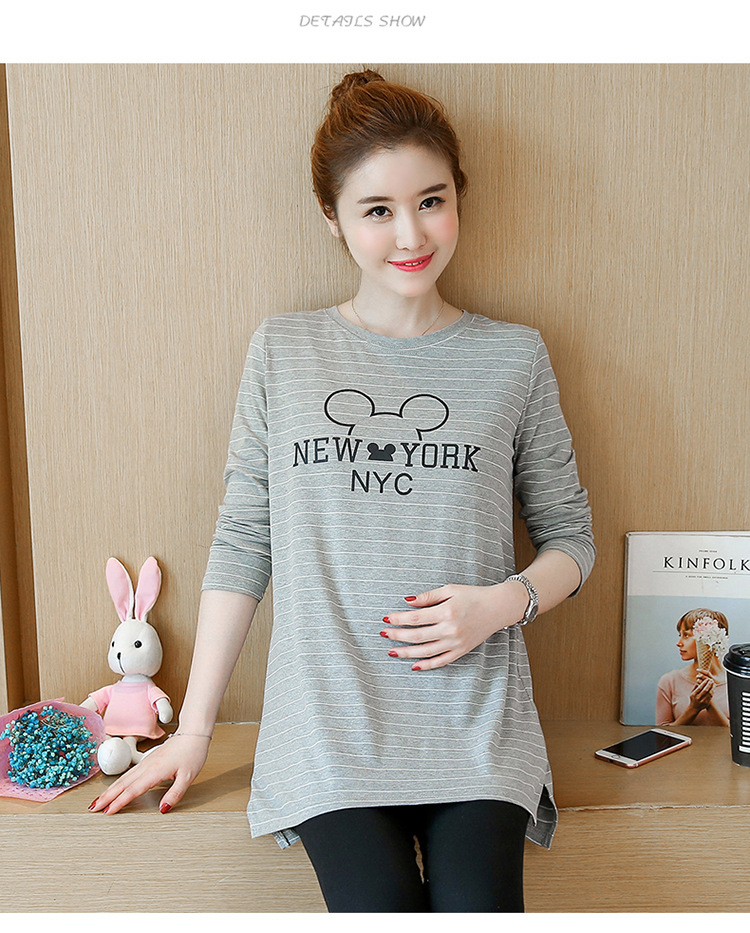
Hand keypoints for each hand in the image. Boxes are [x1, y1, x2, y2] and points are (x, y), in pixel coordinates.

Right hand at [88, 734, 210, 814]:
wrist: (193, 734)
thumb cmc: (192, 753)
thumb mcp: (188, 776)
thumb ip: (175, 794)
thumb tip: (163, 809)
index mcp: (155, 771)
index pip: (133, 790)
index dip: (119, 802)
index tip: (107, 812)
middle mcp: (147, 766)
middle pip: (122, 784)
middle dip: (107, 797)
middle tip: (93, 808)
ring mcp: (146, 762)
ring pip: (123, 778)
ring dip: (109, 790)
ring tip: (98, 801)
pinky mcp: (147, 761)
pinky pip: (128, 774)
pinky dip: (118, 783)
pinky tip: (115, 788)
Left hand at [381, 582, 527, 671]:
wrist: (498, 608)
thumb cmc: (473, 595)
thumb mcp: (450, 590)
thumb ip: (428, 596)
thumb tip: (407, 602)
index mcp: (446, 611)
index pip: (415, 618)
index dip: (398, 619)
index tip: (385, 619)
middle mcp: (450, 629)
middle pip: (417, 636)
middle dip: (397, 636)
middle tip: (383, 634)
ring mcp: (456, 643)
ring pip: (425, 652)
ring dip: (406, 653)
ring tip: (391, 652)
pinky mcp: (461, 651)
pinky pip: (441, 661)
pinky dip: (426, 665)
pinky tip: (413, 665)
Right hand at [689, 674, 714, 710]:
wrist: (694, 708)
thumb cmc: (693, 699)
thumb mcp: (691, 693)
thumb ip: (694, 687)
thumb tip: (698, 681)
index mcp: (694, 694)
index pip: (700, 687)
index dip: (704, 683)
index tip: (706, 679)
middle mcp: (698, 698)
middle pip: (705, 690)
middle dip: (709, 684)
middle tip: (711, 680)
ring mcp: (703, 701)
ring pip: (709, 694)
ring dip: (712, 688)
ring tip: (713, 684)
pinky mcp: (706, 703)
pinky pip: (711, 697)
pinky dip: (712, 692)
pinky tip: (713, 689)